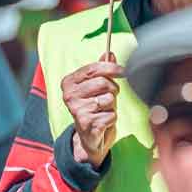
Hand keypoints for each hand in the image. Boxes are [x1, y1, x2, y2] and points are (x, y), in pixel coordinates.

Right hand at [62, 52, 121, 166]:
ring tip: (103, 110)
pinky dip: (112, 118)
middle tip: (109, 96)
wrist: (89, 138)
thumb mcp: (96, 87)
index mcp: (69, 82)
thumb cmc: (94, 108)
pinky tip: (103, 122)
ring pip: (109, 99)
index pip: (93, 68)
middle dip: (112, 89)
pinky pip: (111, 114)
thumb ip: (102, 70)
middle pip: (103, 82)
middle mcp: (69, 95)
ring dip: (112, 105)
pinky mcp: (87, 124)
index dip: (111, 67)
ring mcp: (77, 110)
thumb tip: (110, 53)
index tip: (123, 70)